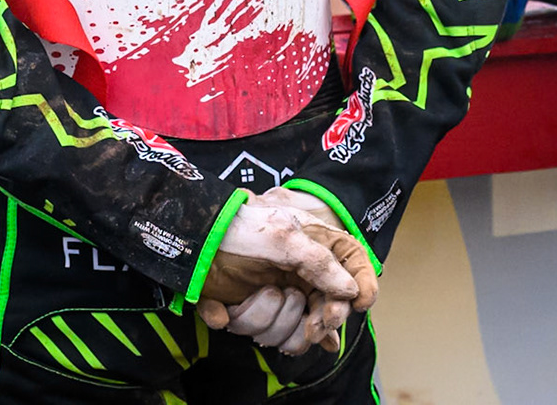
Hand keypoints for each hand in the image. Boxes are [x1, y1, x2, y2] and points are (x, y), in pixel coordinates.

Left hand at [196, 189, 377, 353]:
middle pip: (323, 314)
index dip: (363, 289)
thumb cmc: (241, 227)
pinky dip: (239, 320)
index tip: (358, 306)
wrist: (193, 236)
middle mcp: (299, 276)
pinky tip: (225, 309)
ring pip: (287, 330)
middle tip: (311, 325)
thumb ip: (320, 263)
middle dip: (313, 322)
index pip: (354, 271)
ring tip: (257, 293)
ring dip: (269, 318)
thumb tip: (350, 291)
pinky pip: (254, 330)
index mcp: (315, 251)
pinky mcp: (248, 309)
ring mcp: (274, 294)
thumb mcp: (285, 238)